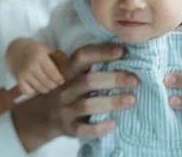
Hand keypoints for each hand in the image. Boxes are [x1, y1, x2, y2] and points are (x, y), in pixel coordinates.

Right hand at [7, 39, 63, 94]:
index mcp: (40, 56)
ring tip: (49, 85)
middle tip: (56, 84)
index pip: (52, 72)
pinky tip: (36, 86)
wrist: (16, 49)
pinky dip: (34, 91)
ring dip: (46, 89)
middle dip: (54, 85)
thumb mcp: (46, 50)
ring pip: (39, 88)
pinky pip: (29, 92)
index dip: (59, 79)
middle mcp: (31, 65)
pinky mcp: (18, 79)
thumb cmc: (35, 50)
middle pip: (47, 82)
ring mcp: (24, 73)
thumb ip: (56, 59)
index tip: (62, 81)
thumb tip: (68, 70)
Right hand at [11, 43, 139, 151]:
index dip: (101, 52)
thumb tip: (126, 56)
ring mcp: (66, 109)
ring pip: (88, 105)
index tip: (122, 50)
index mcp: (69, 72)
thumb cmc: (70, 90)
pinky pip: (84, 129)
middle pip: (89, 81)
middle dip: (114, 79)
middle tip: (135, 80)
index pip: (82, 57)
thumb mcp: (74, 75)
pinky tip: (113, 124)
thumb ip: (92, 67)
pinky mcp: (70, 128)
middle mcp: (66, 89)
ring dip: (112, 102)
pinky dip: (99, 128)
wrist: (45, 115)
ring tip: (132, 99)